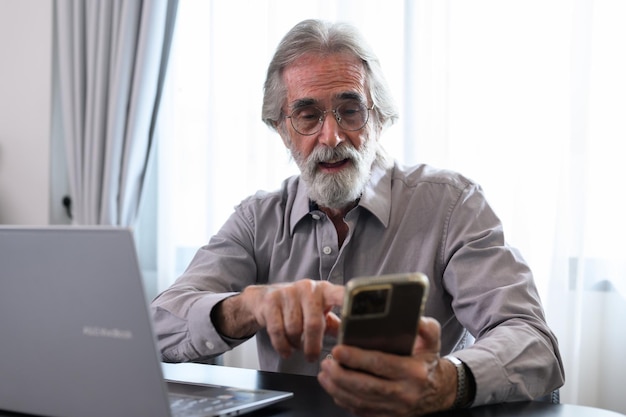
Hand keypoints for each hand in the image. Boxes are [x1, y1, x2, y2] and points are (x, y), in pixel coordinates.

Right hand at [214, 279, 343, 360]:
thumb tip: (354, 340)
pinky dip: (282, 346)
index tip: (361, 315)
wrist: (265, 298)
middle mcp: (308, 288)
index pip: (341, 295)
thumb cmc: (299, 308)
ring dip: (296, 345)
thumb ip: (336, 324)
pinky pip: (277, 331)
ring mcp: (288, 293)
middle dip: (313, 346)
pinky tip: (286, 350)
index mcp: (325, 290)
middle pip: (314, 324)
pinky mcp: (271, 301)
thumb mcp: (319, 312)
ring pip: (294, 330)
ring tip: (297, 346)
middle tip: (312, 357)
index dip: (351, 304)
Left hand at [317, 317, 456, 416]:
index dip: (356, 358)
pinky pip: (360, 410)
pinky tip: (333, 387)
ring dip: (336, 387)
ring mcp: (395, 408)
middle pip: (365, 386)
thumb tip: (415, 318)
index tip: (338, 350)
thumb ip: (425, 327)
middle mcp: (404, 392)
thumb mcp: (432, 340)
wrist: (438, 390)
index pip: (380, 364)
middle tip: (326, 362)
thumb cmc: (427, 361)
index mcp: (413, 372)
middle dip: (340, 374)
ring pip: (359, 400)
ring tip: (325, 372)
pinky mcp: (387, 416)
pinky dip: (343, 399)